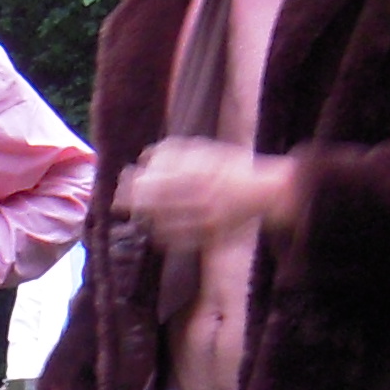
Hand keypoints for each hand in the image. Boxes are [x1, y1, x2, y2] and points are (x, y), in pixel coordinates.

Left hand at [115, 139, 302, 246]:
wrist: (267, 192)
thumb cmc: (231, 167)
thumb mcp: (204, 149)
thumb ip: (173, 153)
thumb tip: (143, 158)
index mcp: (199, 172)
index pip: (156, 182)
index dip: (135, 184)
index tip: (125, 181)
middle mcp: (202, 196)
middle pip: (156, 204)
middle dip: (135, 202)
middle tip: (122, 201)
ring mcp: (206, 219)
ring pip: (164, 223)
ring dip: (146, 218)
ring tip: (138, 212)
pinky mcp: (211, 236)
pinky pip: (178, 239)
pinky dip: (161, 234)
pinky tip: (155, 227)